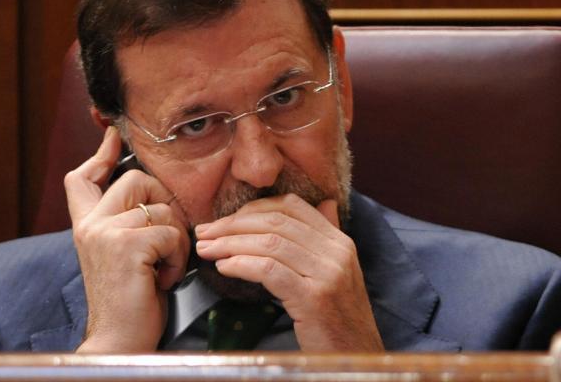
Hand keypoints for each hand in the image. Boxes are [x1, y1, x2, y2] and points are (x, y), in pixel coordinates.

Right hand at [64, 126, 189, 351]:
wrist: (119, 341)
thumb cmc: (129, 301)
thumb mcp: (121, 256)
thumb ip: (126, 225)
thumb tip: (152, 198)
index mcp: (86, 226)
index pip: (82, 178)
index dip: (100, 154)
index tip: (112, 136)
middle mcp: (90, 224)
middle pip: (136, 179)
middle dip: (164, 202)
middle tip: (166, 238)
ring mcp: (106, 232)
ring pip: (161, 208)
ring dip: (175, 239)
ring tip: (163, 267)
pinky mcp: (127, 245)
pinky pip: (170, 233)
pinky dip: (177, 257)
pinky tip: (164, 278)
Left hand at [194, 193, 382, 351]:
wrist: (357, 359)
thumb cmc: (338, 319)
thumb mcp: (337, 273)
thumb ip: (325, 239)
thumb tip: (324, 202)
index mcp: (339, 241)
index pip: (291, 206)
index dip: (252, 209)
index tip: (224, 221)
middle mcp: (336, 252)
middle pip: (275, 222)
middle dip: (232, 224)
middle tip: (204, 233)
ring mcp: (326, 274)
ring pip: (269, 243)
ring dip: (230, 244)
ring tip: (206, 249)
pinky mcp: (313, 298)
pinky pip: (269, 270)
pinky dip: (241, 264)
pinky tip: (223, 268)